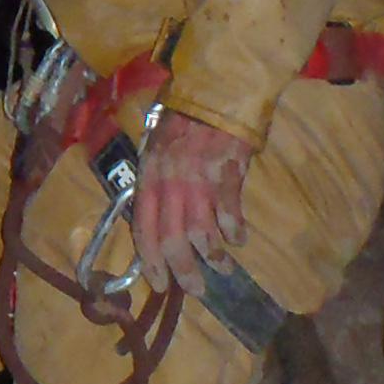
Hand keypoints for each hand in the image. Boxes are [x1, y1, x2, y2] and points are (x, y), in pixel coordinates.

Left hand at [133, 112, 253, 289]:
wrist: (214, 93)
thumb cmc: (181, 119)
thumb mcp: (154, 148)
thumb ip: (153, 182)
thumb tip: (154, 216)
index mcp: (149, 178)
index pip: (144, 230)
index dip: (151, 262)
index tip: (160, 284)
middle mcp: (171, 185)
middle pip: (174, 241)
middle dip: (184, 271)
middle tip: (195, 289)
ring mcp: (201, 183)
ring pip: (204, 235)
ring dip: (214, 257)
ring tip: (221, 268)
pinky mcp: (229, 178)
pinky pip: (231, 216)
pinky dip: (235, 233)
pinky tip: (239, 239)